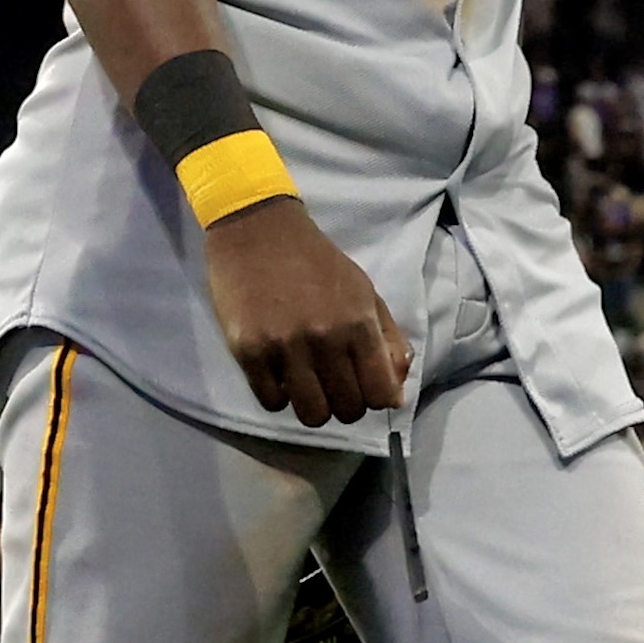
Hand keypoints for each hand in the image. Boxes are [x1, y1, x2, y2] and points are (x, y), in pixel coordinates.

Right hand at [201, 202, 411, 427]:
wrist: (258, 228)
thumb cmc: (316, 261)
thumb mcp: (364, 291)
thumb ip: (387, 340)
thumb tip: (395, 395)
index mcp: (358, 322)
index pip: (380, 395)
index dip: (375, 399)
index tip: (362, 387)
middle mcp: (324, 339)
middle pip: (347, 410)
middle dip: (344, 403)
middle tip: (332, 383)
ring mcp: (284, 347)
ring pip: (311, 415)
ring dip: (313, 406)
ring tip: (306, 384)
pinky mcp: (248, 351)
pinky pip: (271, 402)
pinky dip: (279, 395)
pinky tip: (279, 373)